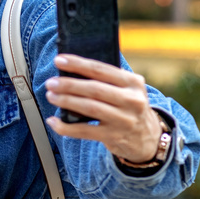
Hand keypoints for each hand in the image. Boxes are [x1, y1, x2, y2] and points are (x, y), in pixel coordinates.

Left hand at [44, 54, 161, 163]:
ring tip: (51, 96)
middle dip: (68, 84)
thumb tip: (70, 72)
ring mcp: (124, 120)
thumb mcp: (128, 90)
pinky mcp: (114, 137)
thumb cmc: (128, 107)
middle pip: (94, 89)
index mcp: (133, 82)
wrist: (148, 138)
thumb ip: (107, 80)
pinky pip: (85, 131)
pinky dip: (66, 127)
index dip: (78, 64)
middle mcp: (132, 100)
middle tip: (51, 82)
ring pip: (89, 108)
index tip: (59, 60)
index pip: (101, 69)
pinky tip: (53, 121)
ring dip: (66, 101)